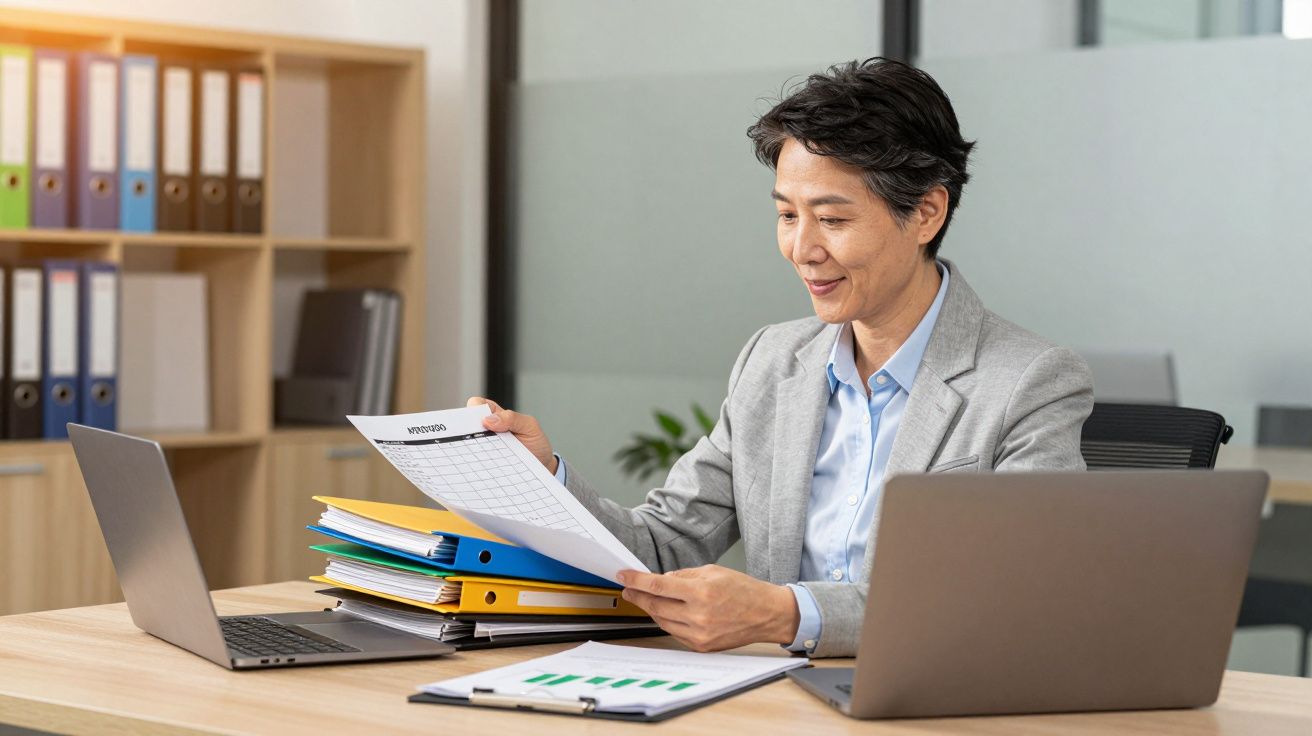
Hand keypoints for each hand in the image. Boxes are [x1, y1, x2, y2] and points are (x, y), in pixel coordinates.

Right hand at [466, 397, 556, 473]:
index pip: (476, 404)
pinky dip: (476, 462)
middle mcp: (486, 429)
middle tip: (478, 439)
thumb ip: (512, 419)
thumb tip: (488, 419)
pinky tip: (483, 466)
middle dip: (466, 430)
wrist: (541, 464)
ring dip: (471, 448)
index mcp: (495, 414)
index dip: (474, 409)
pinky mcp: (484, 461)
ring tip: (483, 455)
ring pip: (468, 444)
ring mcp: (484, 446)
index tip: (480, 420)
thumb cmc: (535, 442)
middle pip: (466, 425)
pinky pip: (475, 460)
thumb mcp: (530, 426)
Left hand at [617, 565, 799, 651]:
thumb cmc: (744, 590)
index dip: (637, 581)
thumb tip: (662, 580)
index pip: (659, 586)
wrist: (767, 614)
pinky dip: (667, 621)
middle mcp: (699, 616)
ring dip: (651, 609)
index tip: (623, 576)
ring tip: (645, 598)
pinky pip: (675, 632)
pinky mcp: (702, 646)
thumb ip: (685, 576)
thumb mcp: (713, 571)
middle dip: (638, 596)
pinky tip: (665, 612)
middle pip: (656, 606)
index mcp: (702, 593)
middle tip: (629, 588)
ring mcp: (700, 634)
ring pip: (662, 621)